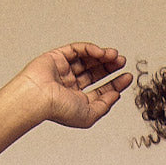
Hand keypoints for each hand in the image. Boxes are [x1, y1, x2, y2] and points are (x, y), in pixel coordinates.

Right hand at [18, 43, 133, 127]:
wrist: (38, 97)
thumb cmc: (58, 109)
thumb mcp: (89, 115)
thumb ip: (104, 106)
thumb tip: (115, 95)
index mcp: (77, 100)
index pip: (100, 90)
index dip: (115, 83)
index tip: (127, 77)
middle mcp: (71, 85)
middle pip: (95, 73)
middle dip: (110, 67)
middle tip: (122, 62)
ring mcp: (64, 70)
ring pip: (88, 60)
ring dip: (103, 57)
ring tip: (115, 56)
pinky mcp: (58, 56)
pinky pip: (77, 49)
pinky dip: (90, 49)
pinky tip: (101, 52)